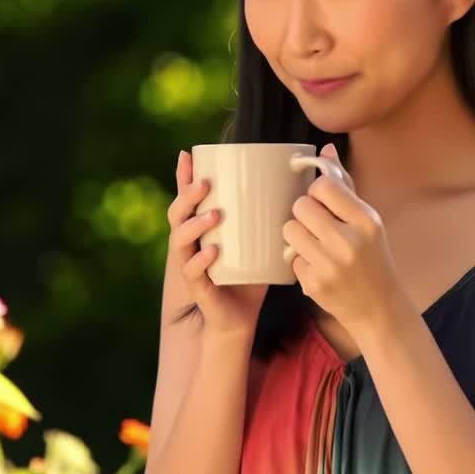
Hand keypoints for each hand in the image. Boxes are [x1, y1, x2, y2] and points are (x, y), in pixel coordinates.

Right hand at [166, 150, 267, 341]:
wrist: (241, 319)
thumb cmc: (251, 273)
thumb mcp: (259, 240)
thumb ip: (271, 215)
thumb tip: (297, 183)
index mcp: (200, 230)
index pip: (186, 199)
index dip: (182, 177)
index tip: (187, 154)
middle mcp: (190, 245)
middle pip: (177, 214)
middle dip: (187, 196)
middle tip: (206, 183)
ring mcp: (191, 266)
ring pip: (180, 241)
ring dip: (195, 225)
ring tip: (214, 215)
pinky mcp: (199, 289)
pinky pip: (193, 273)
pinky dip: (201, 261)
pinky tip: (212, 252)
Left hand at [282, 143, 403, 335]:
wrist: (379, 308)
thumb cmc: (372, 258)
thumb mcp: (367, 222)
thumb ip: (345, 186)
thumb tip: (326, 149)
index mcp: (366, 221)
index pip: (324, 186)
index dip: (316, 190)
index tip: (321, 200)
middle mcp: (348, 241)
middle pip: (301, 206)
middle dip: (304, 213)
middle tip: (317, 224)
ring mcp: (329, 264)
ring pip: (290, 230)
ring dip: (297, 234)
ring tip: (314, 243)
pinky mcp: (314, 283)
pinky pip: (290, 257)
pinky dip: (300, 259)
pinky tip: (317, 266)